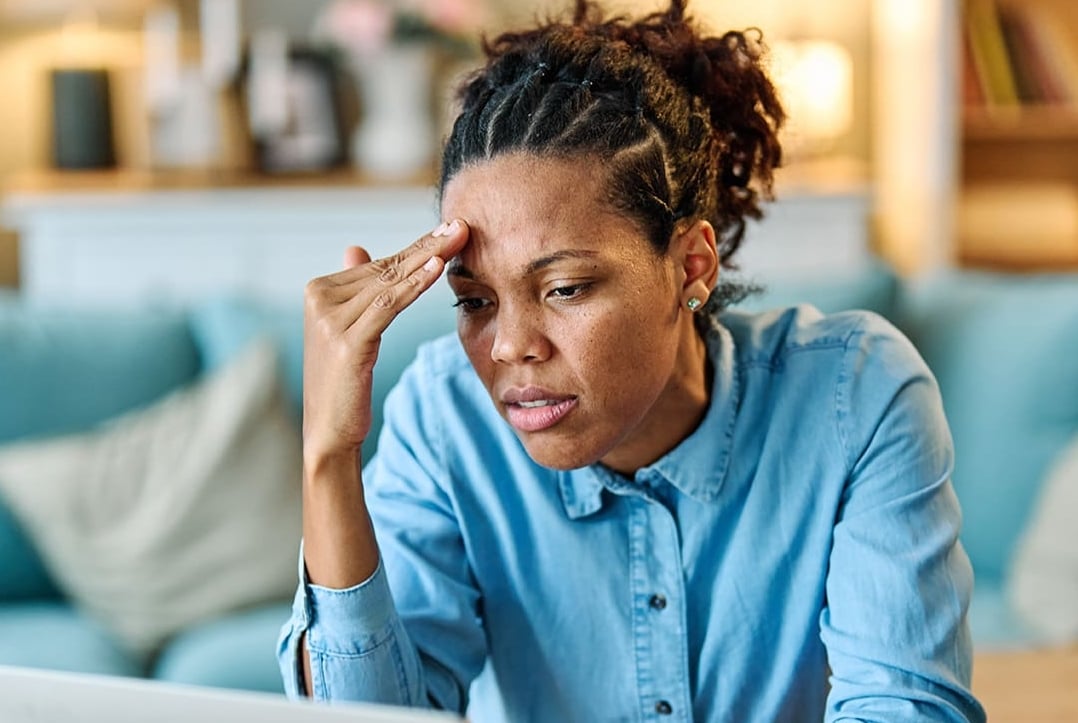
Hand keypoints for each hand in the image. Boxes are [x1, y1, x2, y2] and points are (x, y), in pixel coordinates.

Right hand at [301, 219, 468, 462]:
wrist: (328, 430)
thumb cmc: (344, 383)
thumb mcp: (347, 331)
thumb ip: (354, 289)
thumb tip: (357, 249)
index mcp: (318, 291)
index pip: (380, 265)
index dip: (417, 247)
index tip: (449, 229)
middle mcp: (319, 298)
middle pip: (386, 268)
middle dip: (427, 245)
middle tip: (460, 225)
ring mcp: (329, 319)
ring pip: (390, 282)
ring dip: (427, 258)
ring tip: (457, 239)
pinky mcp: (346, 341)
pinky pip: (389, 305)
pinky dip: (415, 286)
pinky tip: (438, 269)